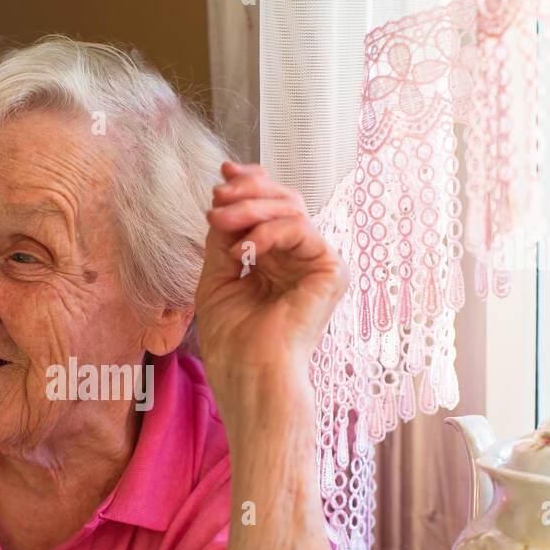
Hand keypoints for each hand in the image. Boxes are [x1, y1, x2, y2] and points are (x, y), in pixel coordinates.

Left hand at [195, 162, 349, 389]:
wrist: (249, 374)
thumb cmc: (232, 341)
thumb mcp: (218, 277)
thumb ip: (224, 238)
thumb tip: (221, 199)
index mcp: (277, 261)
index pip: (271, 209)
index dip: (250, 186)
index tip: (222, 175)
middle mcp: (302, 259)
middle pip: (284, 201)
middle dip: (248, 191)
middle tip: (218, 194)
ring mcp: (319, 264)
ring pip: (291, 209)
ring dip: (249, 209)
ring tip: (219, 219)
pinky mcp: (331, 270)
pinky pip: (300, 230)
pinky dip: (268, 233)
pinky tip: (244, 251)